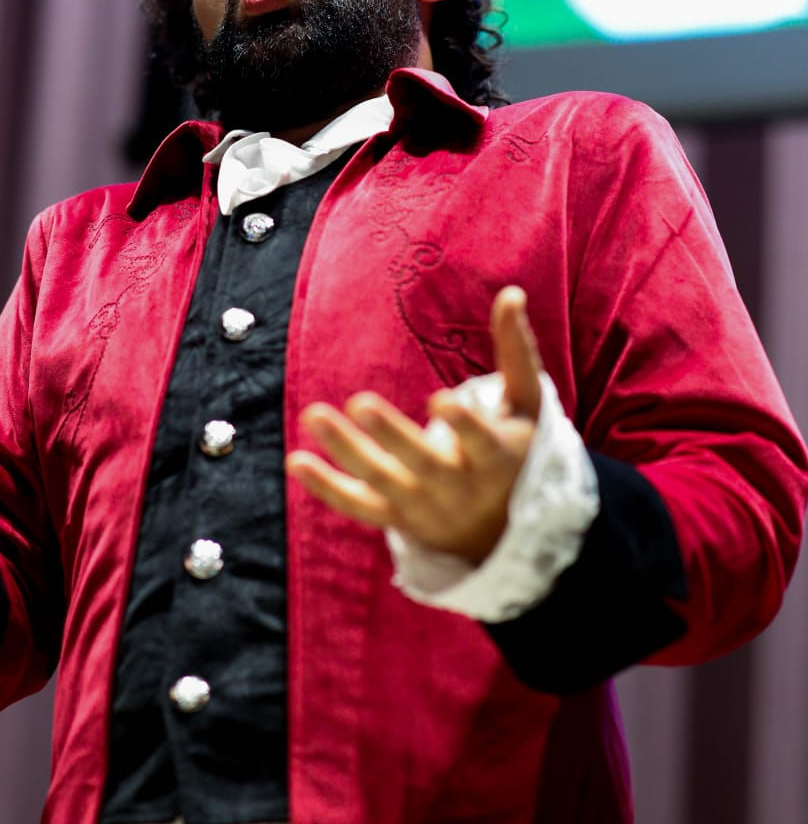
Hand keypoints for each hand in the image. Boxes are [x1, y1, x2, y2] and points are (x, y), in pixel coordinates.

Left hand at [286, 286, 543, 565]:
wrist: (500, 530)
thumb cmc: (513, 450)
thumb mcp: (525, 406)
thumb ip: (517, 351)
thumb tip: (511, 292)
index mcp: (494, 457)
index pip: (480, 443)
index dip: (462, 426)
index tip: (441, 400)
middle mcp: (457, 487)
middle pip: (422, 463)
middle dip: (391, 436)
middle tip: (361, 403)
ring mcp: (423, 506)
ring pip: (381, 481)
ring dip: (346, 450)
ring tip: (314, 414)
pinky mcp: (395, 517)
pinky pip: (357, 505)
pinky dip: (327, 487)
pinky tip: (297, 459)